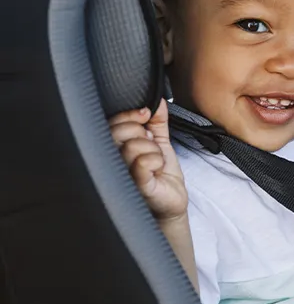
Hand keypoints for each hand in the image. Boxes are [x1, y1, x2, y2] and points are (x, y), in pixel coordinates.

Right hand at [108, 99, 187, 222]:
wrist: (171, 202)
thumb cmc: (161, 175)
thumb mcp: (161, 143)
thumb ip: (158, 122)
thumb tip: (159, 101)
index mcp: (117, 148)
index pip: (113, 122)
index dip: (131, 114)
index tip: (146, 115)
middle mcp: (113, 160)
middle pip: (119, 131)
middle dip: (142, 133)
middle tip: (152, 146)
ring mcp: (121, 174)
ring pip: (133, 146)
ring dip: (153, 150)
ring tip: (156, 161)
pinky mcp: (135, 187)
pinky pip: (142, 163)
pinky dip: (155, 160)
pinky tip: (157, 169)